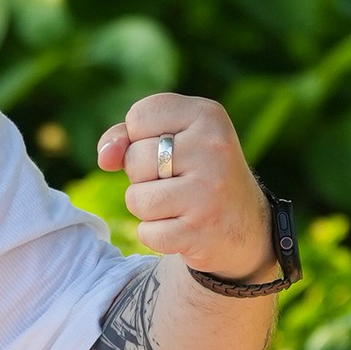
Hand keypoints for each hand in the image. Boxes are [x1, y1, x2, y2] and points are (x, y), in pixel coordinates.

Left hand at [95, 94, 271, 277]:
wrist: (245, 227)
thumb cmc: (195, 175)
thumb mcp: (172, 140)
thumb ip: (127, 136)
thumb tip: (105, 157)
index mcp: (207, 115)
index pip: (139, 116)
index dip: (139, 138)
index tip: (168, 149)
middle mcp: (212, 147)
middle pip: (134, 159)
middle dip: (142, 176)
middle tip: (176, 181)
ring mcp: (208, 190)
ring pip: (136, 198)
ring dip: (146, 207)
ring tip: (177, 205)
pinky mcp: (200, 229)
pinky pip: (146, 232)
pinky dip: (155, 234)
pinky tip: (182, 228)